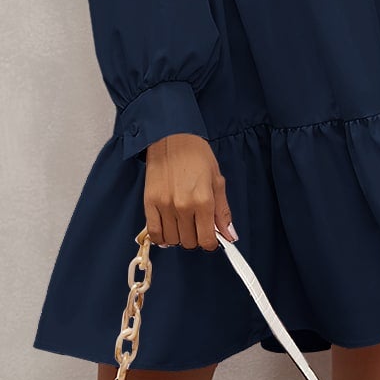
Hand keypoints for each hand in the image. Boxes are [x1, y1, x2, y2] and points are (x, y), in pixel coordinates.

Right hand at [142, 133, 238, 249]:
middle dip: (196, 238)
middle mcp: (184, 206)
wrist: (171, 137)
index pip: (207, 240)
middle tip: (197, 226)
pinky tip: (168, 230)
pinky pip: (154, 233)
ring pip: (173, 240)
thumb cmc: (196, 155)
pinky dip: (161, 237)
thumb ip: (222, 212)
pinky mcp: (149, 202)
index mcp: (204, 200)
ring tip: (183, 224)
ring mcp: (164, 206)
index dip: (211, 243)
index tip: (211, 238)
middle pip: (190, 242)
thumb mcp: (217, 181)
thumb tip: (230, 235)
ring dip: (179, 237)